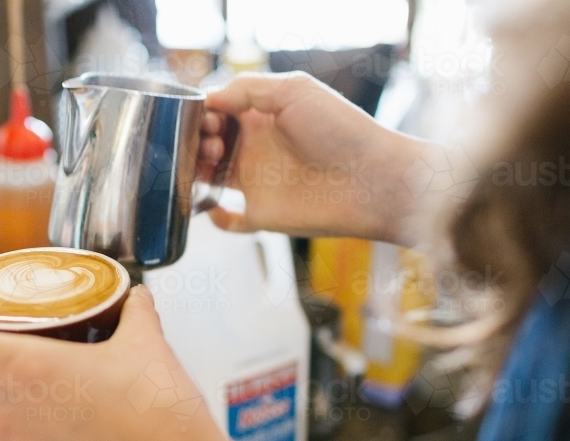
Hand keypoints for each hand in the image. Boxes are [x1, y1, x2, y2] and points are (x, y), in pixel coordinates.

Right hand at [197, 72, 422, 242]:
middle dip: (197, 139)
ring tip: (211, 159)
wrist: (372, 179)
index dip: (204, 112)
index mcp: (263, 117)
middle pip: (208, 144)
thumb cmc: (341, 130)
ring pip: (210, 178)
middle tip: (211, 138)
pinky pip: (231, 221)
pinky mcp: (263, 214)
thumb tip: (211, 98)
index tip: (204, 114)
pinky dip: (216, 217)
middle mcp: (257, 149)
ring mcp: (258, 182)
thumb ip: (248, 89)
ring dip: (197, 169)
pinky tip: (214, 206)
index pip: (218, 111)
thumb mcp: (294, 90)